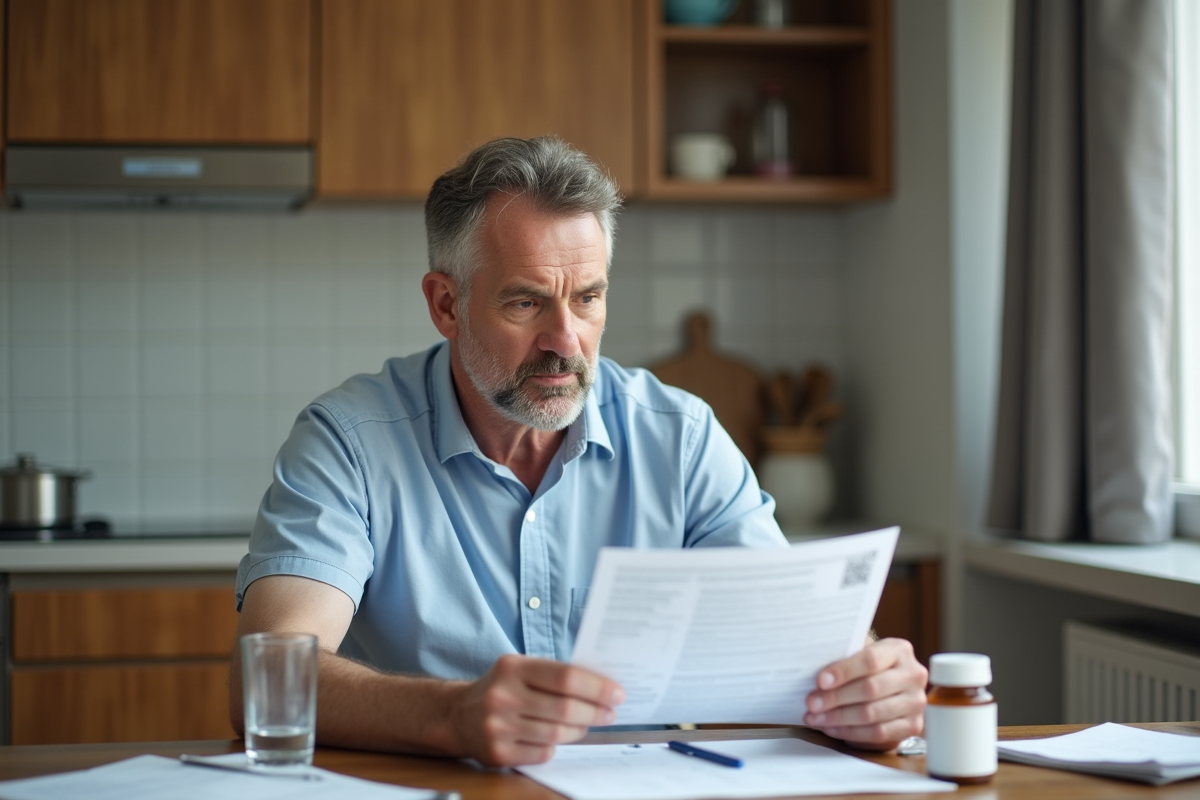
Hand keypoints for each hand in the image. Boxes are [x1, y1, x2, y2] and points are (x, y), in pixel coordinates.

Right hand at [448, 654, 624, 766]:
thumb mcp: (520, 668)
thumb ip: (554, 673)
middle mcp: (502, 696)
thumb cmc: (501, 688)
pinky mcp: (497, 753)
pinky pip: (543, 752)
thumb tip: (601, 685)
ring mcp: (498, 727)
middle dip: (595, 712)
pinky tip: (559, 737)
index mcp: (512, 668)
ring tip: (587, 724)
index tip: (616, 693)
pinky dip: (556, 745)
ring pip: (557, 734)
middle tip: (610, 712)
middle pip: (565, 708)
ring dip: (580, 730)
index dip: (597, 687)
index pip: (565, 677)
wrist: (457, 715)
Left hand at [804, 638, 926, 749]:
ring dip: (839, 718)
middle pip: (870, 689)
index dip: (844, 671)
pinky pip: (878, 733)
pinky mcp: (913, 726)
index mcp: (899, 650)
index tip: (820, 681)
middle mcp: (913, 675)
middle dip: (836, 698)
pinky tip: (832, 728)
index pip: (870, 660)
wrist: (893, 686)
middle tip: (812, 703)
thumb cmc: (869, 668)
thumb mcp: (860, 653)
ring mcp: (915, 702)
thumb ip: (844, 657)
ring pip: (872, 714)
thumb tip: (814, 668)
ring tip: (816, 717)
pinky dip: (851, 732)